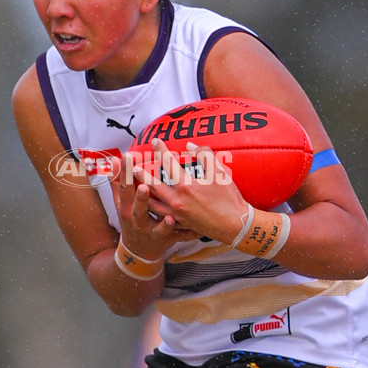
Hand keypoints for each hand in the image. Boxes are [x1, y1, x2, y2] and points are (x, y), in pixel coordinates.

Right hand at [110, 155, 197, 260]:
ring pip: (159, 229)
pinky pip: (179, 237)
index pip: (124, 188)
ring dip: (164, 224)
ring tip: (170, 218)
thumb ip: (118, 181)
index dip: (124, 173)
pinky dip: (188, 235)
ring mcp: (153, 232)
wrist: (139, 251)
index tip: (127, 157)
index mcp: (127, 209)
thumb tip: (114, 160)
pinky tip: (196, 232)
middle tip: (144, 187)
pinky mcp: (167, 239)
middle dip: (141, 200)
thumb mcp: (121, 202)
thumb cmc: (131, 220)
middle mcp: (138, 221)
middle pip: (138, 210)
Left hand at [134, 140, 249, 245]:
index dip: (161, 150)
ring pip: (152, 203)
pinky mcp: (179, 224)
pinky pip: (161, 215)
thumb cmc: (229, 199)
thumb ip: (205, 155)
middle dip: (140, 174)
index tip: (155, 141)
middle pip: (152, 184)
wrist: (234, 225)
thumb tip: (191, 146)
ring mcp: (176, 214)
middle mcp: (177, 201)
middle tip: (132, 165)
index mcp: (186, 186)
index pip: (168, 163)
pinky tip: (149, 204)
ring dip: (142, 192)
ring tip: (135, 185)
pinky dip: (153, 209)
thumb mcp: (220, 172)